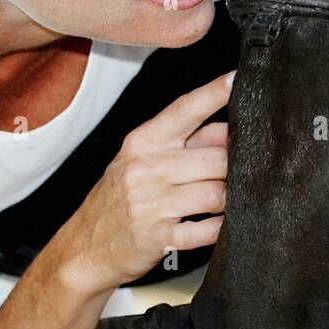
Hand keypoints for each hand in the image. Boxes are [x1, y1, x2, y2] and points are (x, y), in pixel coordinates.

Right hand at [53, 71, 234, 295]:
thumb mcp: (143, 160)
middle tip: (245, 173)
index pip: (184, 109)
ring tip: (232, 201)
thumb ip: (187, 142)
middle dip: (237, 167)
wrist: (83, 249)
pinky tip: (221, 225)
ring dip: (231, 199)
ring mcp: (149, 204)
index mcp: (144, 142)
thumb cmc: (120, 200)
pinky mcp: (156, 238)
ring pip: (215, 194)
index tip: (239, 79)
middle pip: (215, 158)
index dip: (215, 93)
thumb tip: (231, 126)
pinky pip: (204, 231)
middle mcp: (146, 168)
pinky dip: (219, 228)